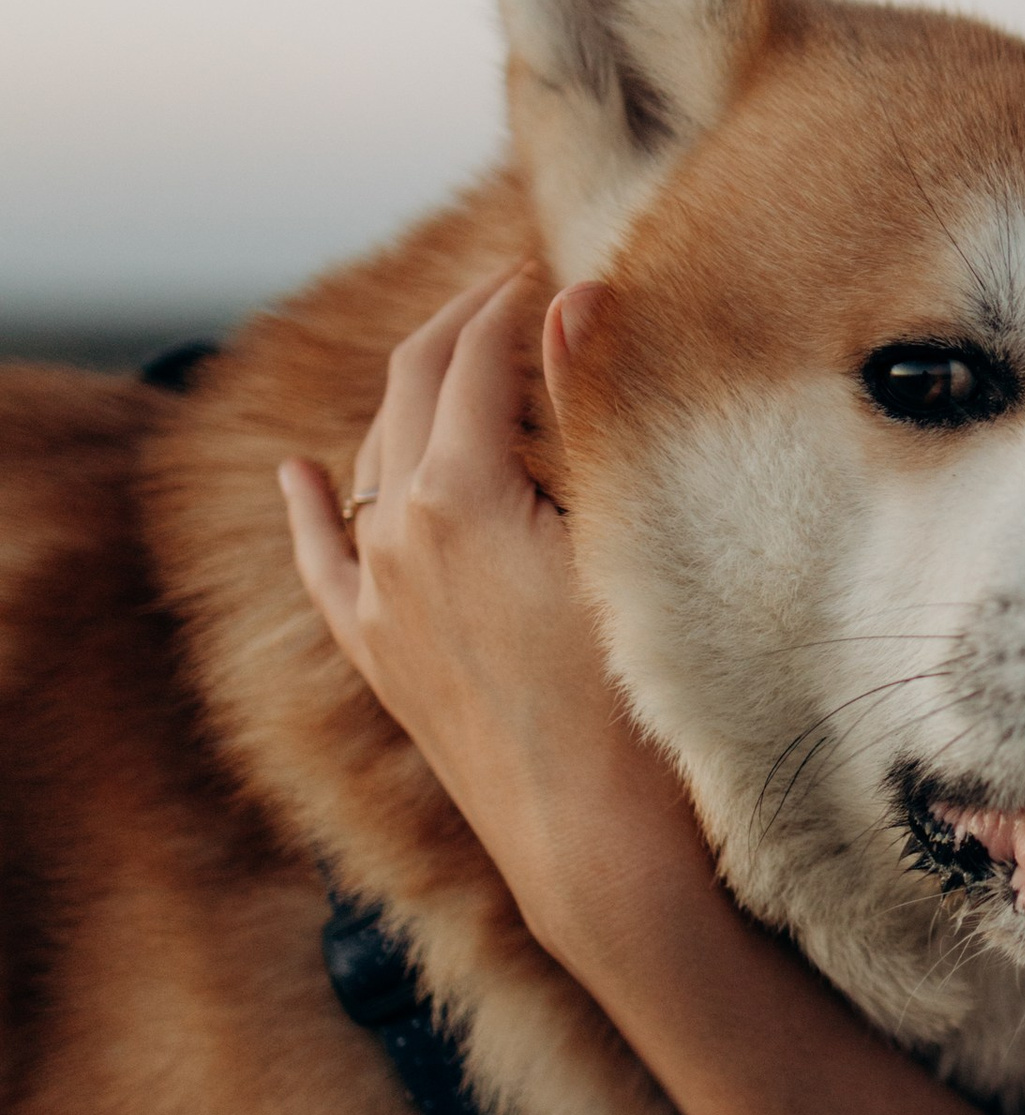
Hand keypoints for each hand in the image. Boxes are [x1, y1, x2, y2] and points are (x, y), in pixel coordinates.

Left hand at [279, 271, 708, 956]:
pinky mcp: (377, 655)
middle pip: (413, 390)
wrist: (594, 846)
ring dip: (411, 396)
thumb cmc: (636, 697)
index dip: (516, 303)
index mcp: (455, 496)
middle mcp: (394, 537)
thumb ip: (587, 413)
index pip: (478, 360)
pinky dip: (308, 507)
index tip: (553, 268)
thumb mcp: (624, 541)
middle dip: (460, 328)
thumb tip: (573, 296)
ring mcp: (376, 599)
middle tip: (512, 291)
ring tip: (458, 359)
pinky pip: (322, 564)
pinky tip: (298, 473)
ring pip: (371, 461)